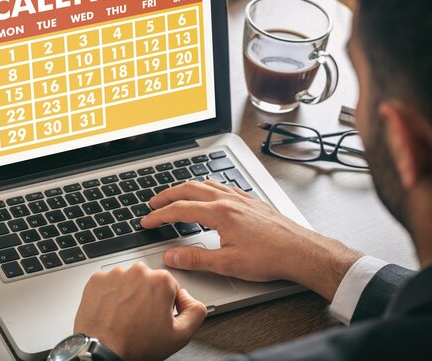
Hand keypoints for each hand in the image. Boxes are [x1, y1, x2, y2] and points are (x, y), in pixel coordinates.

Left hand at [74, 263, 206, 360]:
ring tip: (124, 317)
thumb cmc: (136, 344)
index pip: (170, 288)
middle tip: (141, 319)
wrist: (102, 351)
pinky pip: (108, 284)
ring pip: (128, 281)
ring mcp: (115, 274)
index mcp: (161, 281)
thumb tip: (191, 300)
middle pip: (148, 282)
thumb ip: (195, 312)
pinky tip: (112, 311)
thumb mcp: (180, 335)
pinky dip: (110, 295)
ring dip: (128, 295)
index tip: (158, 317)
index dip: (166, 305)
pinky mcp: (97, 280)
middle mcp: (138, 272)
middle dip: (147, 297)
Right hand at [141, 181, 360, 300]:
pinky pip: (222, 185)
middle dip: (167, 195)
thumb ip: (195, 259)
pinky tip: (208, 193)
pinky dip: (206, 187)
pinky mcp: (251, 201)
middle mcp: (229, 200)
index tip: (147, 221)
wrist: (301, 251)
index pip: (180, 210)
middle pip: (189, 189)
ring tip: (175, 195)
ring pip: (206, 184)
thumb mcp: (227, 264)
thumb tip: (171, 257)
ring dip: (186, 188)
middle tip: (153, 203)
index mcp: (219, 213)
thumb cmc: (271, 257)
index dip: (159, 216)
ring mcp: (241, 198)